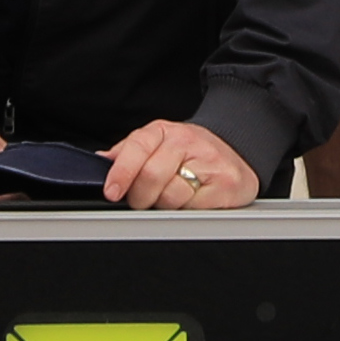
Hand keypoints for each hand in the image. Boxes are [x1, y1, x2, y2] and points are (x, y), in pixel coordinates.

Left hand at [100, 119, 259, 210]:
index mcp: (164, 130)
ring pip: (172, 195)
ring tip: (173, 197)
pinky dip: (188, 210)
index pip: (137, 147)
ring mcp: (209, 161)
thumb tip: (101, 162)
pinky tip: (193, 200)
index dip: (121, 172)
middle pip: (151, 175)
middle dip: (140, 196)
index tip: (112, 191)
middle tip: (143, 201)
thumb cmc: (192, 153)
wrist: (238, 151)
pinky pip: (194, 207)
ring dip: (165, 205)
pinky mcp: (226, 184)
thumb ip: (128, 153)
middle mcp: (187, 140)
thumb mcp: (157, 145)